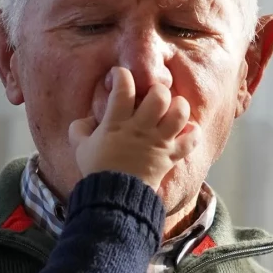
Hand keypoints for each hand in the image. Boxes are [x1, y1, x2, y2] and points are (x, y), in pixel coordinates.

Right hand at [68, 67, 198, 190]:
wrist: (113, 197)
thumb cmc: (97, 169)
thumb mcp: (80, 146)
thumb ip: (80, 128)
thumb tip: (89, 118)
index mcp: (116, 123)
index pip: (124, 88)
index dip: (122, 75)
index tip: (119, 76)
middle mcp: (140, 129)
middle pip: (159, 96)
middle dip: (157, 89)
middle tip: (151, 95)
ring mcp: (158, 142)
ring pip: (179, 113)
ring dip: (178, 106)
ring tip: (171, 108)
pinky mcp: (170, 157)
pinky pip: (191, 140)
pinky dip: (192, 132)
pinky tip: (186, 129)